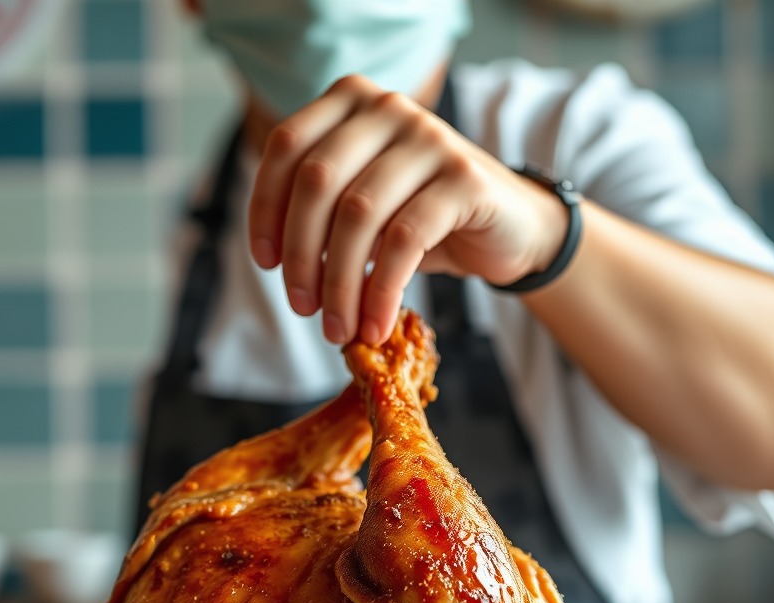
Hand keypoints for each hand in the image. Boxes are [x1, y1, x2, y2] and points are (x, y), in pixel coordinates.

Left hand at [248, 74, 569, 344]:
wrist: (508, 229)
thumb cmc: (422, 222)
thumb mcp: (362, 213)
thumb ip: (319, 217)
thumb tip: (280, 264)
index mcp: (352, 103)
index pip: (286, 148)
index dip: (266, 210)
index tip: (267, 264)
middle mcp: (388, 109)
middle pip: (318, 182)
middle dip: (301, 256)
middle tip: (303, 308)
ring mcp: (429, 138)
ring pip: (358, 214)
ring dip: (340, 284)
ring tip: (338, 328)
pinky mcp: (464, 178)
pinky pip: (404, 240)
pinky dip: (382, 292)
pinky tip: (375, 325)